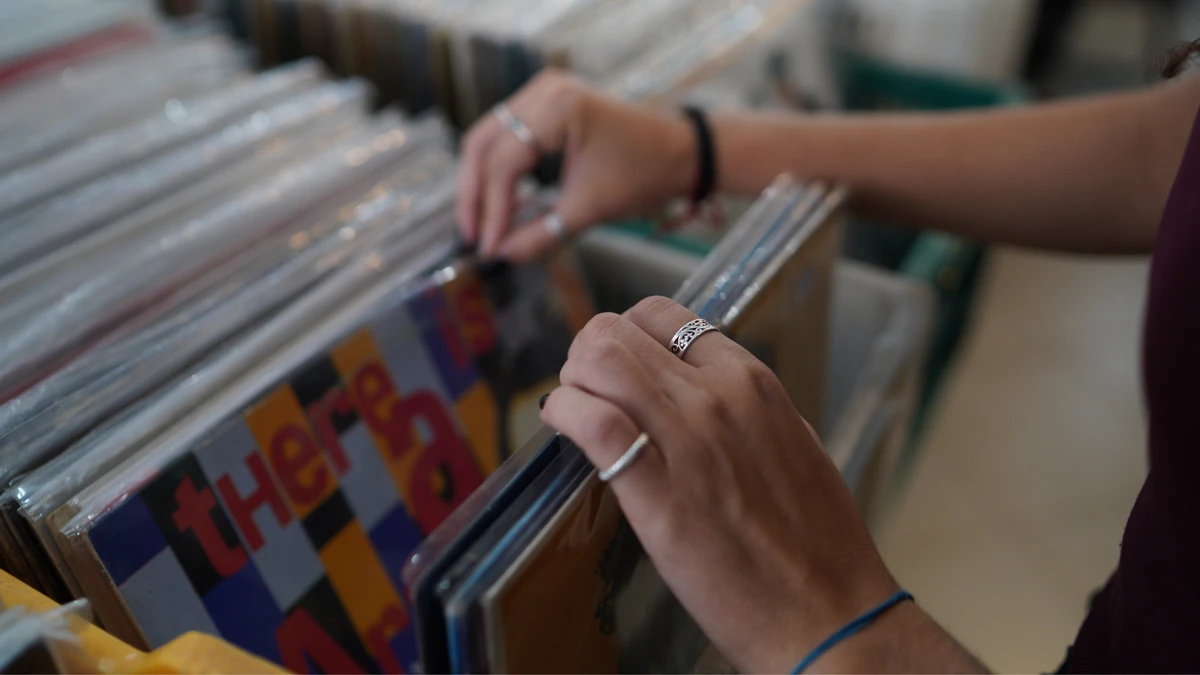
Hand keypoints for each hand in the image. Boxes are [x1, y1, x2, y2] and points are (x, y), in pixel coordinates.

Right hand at [457, 70, 695, 260]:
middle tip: (472, 237)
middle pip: (483, 144)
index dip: (491, 209)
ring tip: (480, 225)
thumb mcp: (591, 209)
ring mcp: (544, 92)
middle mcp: (545, 90)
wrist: (682, 152)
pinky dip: (498, 170)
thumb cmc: (645, 174)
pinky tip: (499, 203)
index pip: (504, 161)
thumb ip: (541, 234)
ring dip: (480, 183)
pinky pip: (507, 136)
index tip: (489, 247)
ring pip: (488, 138)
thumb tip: (502, 255)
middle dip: (474, 195)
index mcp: (559, 108)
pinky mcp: (547, 103)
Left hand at [539, 296, 900, 672]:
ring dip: (571, 379)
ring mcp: (688, 440)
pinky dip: (564, 414)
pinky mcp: (658, 493)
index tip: (616, 367)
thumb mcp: (792, 446)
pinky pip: (595, 423)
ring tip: (572, 410)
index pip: (663, 315)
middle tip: (584, 391)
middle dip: (586, 356)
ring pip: (599, 361)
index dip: (624, 335)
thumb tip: (704, 395)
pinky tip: (562, 428)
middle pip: (618, 332)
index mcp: (752, 382)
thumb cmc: (818, 542)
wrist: (830, 612)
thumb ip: (746, 412)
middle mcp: (718, 397)